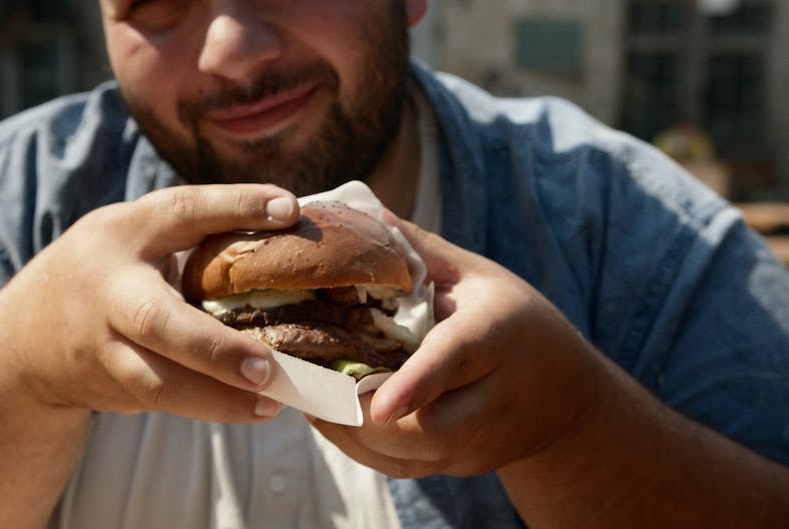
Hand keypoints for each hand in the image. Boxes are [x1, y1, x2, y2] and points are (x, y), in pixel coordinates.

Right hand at [0, 184, 298, 421]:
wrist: (26, 338)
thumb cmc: (109, 273)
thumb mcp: (137, 236)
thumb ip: (197, 230)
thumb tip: (288, 219)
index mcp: (122, 234)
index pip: (179, 212)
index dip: (233, 206)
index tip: (287, 210)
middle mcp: (109, 290)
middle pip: (156, 321)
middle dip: (213, 347)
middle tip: (268, 367)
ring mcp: (103, 347)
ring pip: (157, 381)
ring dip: (217, 397)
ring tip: (273, 400)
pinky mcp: (109, 387)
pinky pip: (163, 400)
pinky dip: (209, 407)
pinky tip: (252, 408)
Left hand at [308, 216, 606, 477]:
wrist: (566, 398)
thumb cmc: (516, 321)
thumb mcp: (477, 277)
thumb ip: (420, 252)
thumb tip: (364, 213)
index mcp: (496, 339)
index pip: (454, 363)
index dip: (416, 385)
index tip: (379, 404)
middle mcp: (491, 402)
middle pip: (425, 427)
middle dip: (359, 413)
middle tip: (306, 381)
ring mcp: (477, 444)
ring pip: (404, 457)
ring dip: (348, 432)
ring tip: (306, 397)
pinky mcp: (458, 467)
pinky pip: (400, 469)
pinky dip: (358, 448)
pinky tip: (329, 417)